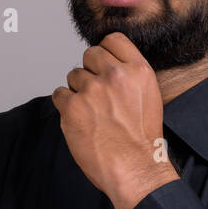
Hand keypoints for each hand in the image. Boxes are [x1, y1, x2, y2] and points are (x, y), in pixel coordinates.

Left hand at [50, 33, 176, 208]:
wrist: (134, 168)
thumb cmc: (141, 139)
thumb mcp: (149, 96)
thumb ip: (129, 75)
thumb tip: (107, 64)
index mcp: (138, 70)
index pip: (112, 40)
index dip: (104, 53)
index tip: (102, 66)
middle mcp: (115, 75)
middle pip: (89, 55)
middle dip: (90, 72)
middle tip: (97, 96)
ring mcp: (92, 90)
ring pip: (73, 75)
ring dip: (77, 91)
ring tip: (91, 113)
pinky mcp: (72, 107)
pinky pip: (59, 94)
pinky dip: (65, 106)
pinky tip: (79, 119)